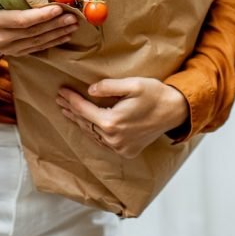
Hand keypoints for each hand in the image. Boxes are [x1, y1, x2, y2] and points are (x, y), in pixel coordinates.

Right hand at [0, 0, 76, 56]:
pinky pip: (37, 49)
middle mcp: (1, 38)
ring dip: (57, 33)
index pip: (21, 20)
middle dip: (54, 24)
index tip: (58, 8)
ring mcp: (8, 48)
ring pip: (37, 42)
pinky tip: (65, 35)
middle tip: (72, 16)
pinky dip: (53, 42)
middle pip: (32, 32)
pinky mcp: (16, 54)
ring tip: (73, 24)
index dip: (41, 15)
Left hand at [55, 77, 187, 157]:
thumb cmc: (155, 94)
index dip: (71, 99)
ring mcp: (120, 147)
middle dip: (71, 110)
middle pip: (85, 123)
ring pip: (92, 134)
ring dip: (80, 122)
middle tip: (59, 99)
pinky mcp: (126, 151)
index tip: (61, 91)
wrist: (174, 111)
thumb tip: (90, 90)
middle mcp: (113, 139)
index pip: (83, 110)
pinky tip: (87, 123)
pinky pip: (103, 142)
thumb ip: (109, 87)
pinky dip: (93, 131)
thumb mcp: (133, 84)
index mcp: (112, 122)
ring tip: (68, 111)